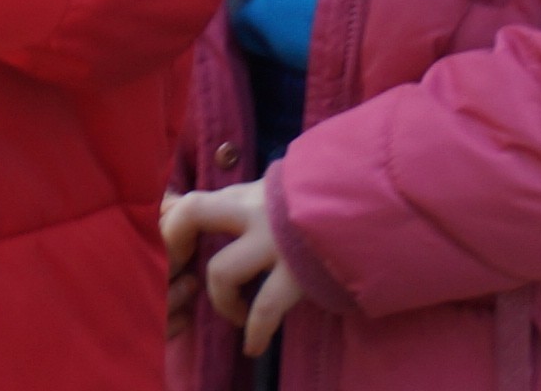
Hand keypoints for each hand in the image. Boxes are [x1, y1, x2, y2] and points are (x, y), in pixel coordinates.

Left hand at [163, 180, 302, 354]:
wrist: (372, 213)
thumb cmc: (317, 210)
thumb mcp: (270, 194)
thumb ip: (232, 201)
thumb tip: (177, 202)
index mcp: (245, 196)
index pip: (189, 201)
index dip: (168, 223)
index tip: (171, 249)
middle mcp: (254, 213)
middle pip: (192, 213)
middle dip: (173, 244)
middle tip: (180, 274)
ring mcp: (275, 243)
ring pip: (222, 271)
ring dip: (220, 301)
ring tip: (234, 315)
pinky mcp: (300, 274)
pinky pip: (265, 308)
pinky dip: (255, 331)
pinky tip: (253, 346)